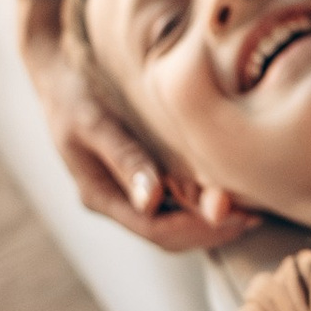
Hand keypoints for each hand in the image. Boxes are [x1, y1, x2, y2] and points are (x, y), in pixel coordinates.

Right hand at [15, 0, 259, 252]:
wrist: (55, 76)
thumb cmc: (74, 95)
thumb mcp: (95, 122)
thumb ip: (124, 158)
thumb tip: (152, 199)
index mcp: (98, 195)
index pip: (155, 228)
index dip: (197, 227)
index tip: (235, 215)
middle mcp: (112, 201)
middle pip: (166, 234)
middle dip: (210, 231)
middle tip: (254, 217)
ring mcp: (122, 192)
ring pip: (170, 223)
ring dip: (208, 223)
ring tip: (250, 212)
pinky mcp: (134, 177)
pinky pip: (170, 204)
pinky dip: (198, 205)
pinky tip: (226, 193)